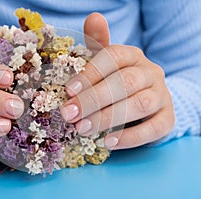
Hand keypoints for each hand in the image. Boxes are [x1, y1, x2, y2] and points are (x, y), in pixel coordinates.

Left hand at [60, 13, 174, 148]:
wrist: (147, 98)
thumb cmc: (118, 79)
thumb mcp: (105, 62)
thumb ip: (97, 44)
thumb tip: (92, 17)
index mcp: (132, 55)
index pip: (113, 57)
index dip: (90, 73)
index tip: (69, 90)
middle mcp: (149, 72)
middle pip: (125, 82)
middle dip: (94, 99)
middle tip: (70, 114)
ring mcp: (161, 95)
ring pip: (139, 104)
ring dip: (109, 118)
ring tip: (83, 129)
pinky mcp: (167, 118)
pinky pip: (154, 128)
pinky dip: (130, 137)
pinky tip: (109, 142)